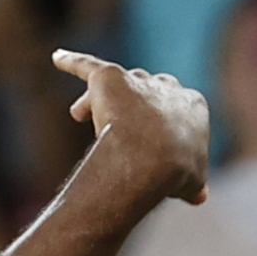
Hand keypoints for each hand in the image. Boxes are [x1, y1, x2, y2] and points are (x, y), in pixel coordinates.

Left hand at [50, 49, 211, 204]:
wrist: (151, 159)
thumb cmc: (175, 172)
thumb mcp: (193, 182)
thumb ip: (194, 183)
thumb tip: (198, 197)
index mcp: (194, 105)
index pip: (178, 109)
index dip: (164, 126)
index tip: (154, 143)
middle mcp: (167, 86)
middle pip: (148, 90)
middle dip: (135, 105)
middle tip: (120, 124)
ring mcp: (137, 79)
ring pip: (118, 84)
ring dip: (98, 99)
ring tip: (78, 115)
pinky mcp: (109, 76)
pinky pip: (87, 66)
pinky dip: (71, 62)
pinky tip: (57, 58)